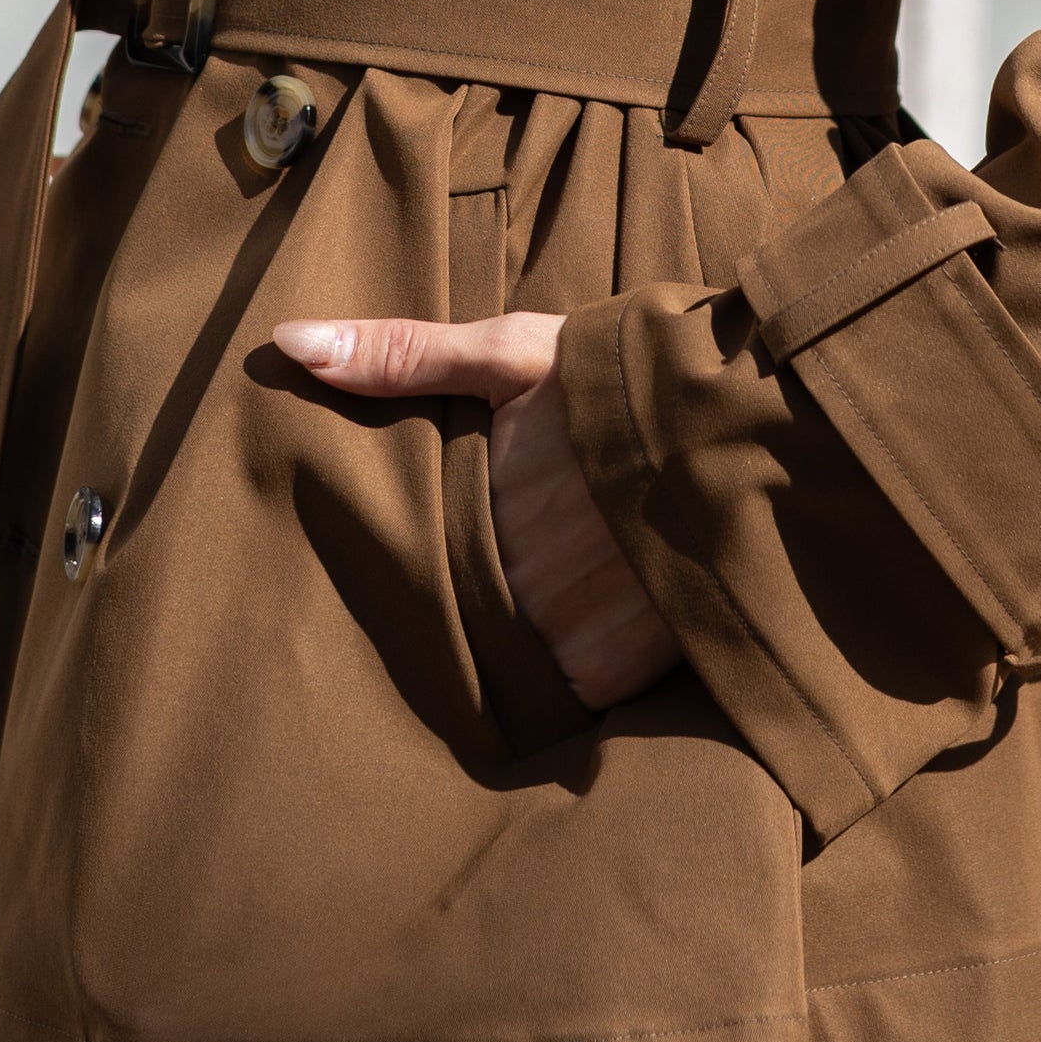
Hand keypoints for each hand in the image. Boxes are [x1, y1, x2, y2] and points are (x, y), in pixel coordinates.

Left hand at [273, 310, 680, 708]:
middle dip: (456, 605)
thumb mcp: (518, 354)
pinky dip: (563, 677)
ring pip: (498, 659)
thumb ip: (405, 354)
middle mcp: (509, 578)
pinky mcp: (612, 672)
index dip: (404, 560)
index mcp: (474, 504)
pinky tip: (574, 642)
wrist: (753, 426)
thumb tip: (287, 344)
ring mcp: (560, 631)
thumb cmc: (624, 379)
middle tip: (480, 585)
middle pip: (451, 614)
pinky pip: (560, 697)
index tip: (410, 559)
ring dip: (507, 644)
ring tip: (526, 617)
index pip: (402, 560)